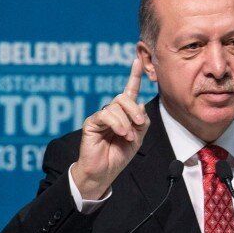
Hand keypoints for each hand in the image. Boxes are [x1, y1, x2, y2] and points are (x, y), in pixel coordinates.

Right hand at [71, 58, 149, 199]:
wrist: (105, 172)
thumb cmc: (120, 155)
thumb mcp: (138, 138)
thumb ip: (142, 121)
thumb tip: (140, 104)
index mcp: (124, 114)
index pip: (129, 91)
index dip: (133, 76)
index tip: (136, 61)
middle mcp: (112, 112)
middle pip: (124, 97)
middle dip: (135, 110)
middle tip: (139, 125)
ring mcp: (101, 116)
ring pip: (116, 106)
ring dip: (127, 122)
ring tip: (127, 136)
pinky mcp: (91, 123)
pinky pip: (106, 115)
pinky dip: (117, 124)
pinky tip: (121, 133)